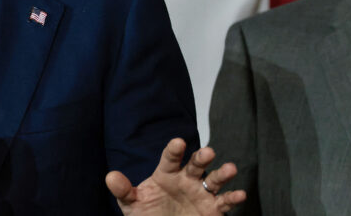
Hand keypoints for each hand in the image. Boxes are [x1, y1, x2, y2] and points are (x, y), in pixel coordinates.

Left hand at [106, 138, 245, 215]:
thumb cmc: (147, 214)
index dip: (174, 150)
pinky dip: (233, 198)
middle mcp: (186, 180)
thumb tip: (110, 177)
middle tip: (208, 152)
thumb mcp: (131, 204)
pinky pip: (224, 202)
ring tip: (230, 168)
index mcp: (166, 174)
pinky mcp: (213, 209)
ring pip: (214, 180)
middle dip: (202, 158)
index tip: (177, 142)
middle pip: (196, 165)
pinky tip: (239, 193)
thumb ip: (123, 191)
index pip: (170, 159)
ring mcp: (201, 193)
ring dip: (223, 174)